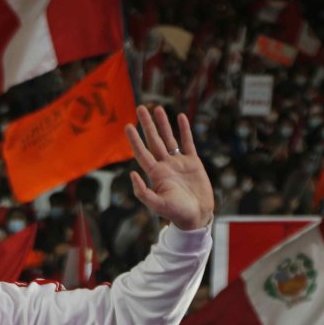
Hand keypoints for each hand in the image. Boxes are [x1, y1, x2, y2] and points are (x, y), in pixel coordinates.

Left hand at [124, 105, 214, 230]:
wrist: (196, 216)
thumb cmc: (176, 213)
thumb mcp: (156, 204)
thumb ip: (143, 191)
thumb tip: (131, 173)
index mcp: (155, 174)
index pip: (142, 152)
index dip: (135, 139)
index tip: (127, 125)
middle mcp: (164, 165)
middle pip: (153, 140)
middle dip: (147, 125)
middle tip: (140, 108)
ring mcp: (178, 163)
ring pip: (169, 138)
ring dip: (163, 124)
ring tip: (157, 108)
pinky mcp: (193, 162)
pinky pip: (188, 142)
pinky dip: (184, 130)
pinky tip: (180, 117)